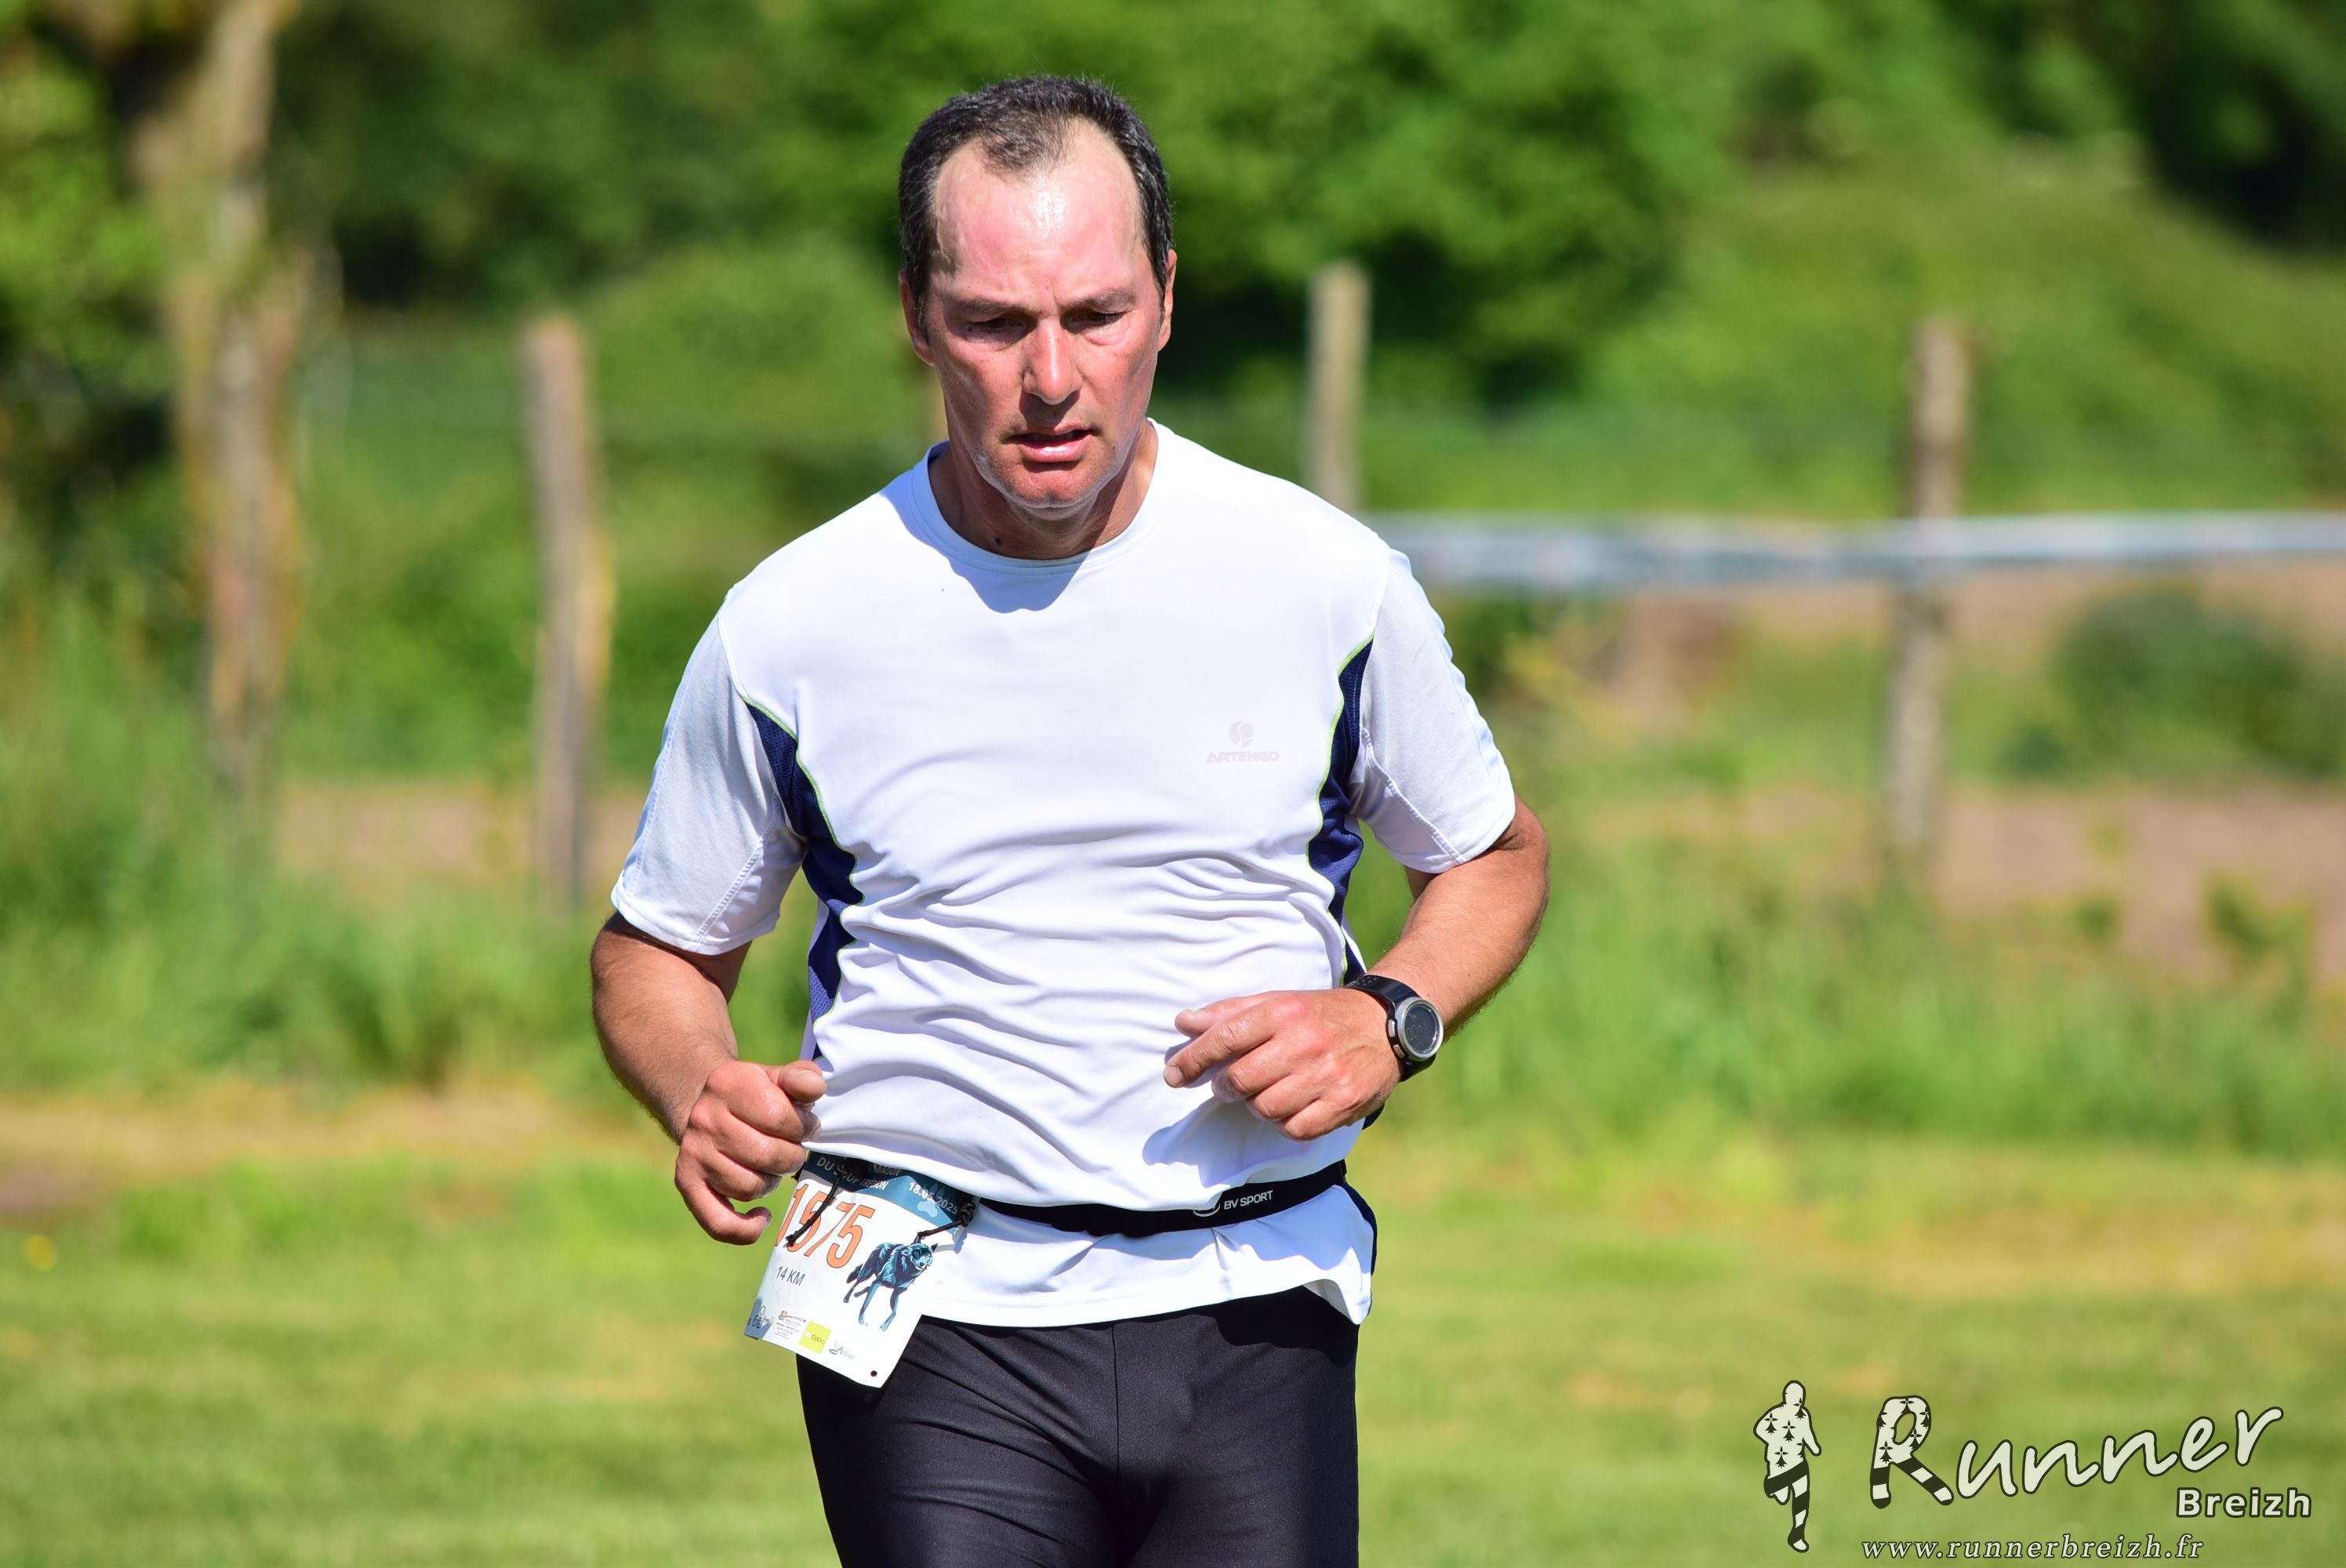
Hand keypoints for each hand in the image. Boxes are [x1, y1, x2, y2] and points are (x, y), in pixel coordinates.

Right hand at [675, 1058, 825, 1244]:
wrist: (705, 1104)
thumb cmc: (754, 1094)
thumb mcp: (776, 1076)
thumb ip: (802, 1077)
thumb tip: (814, 1088)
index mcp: (728, 1084)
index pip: (780, 1117)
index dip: (804, 1127)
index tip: (805, 1127)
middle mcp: (704, 1119)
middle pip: (766, 1156)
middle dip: (791, 1157)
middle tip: (790, 1149)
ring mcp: (694, 1154)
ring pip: (750, 1188)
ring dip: (771, 1182)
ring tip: (770, 1167)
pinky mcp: (688, 1183)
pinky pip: (719, 1223)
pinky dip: (746, 1229)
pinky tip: (762, 1215)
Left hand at [1163, 988, 1398, 1140]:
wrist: (1386, 1025)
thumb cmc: (1320, 1015)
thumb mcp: (1278, 1002)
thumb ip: (1229, 1013)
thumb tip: (1182, 1023)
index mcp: (1283, 1012)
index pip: (1225, 1037)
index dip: (1193, 1060)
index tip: (1174, 1074)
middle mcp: (1304, 1043)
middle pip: (1241, 1080)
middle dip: (1226, 1087)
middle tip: (1231, 1084)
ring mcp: (1326, 1075)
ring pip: (1265, 1109)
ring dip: (1258, 1104)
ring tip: (1270, 1090)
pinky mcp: (1343, 1103)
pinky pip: (1295, 1129)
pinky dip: (1287, 1123)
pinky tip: (1294, 1106)